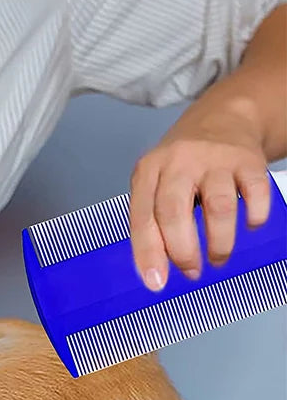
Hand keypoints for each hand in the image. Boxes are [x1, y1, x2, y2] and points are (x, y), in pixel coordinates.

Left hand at [129, 101, 270, 290]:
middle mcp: (179, 161)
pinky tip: (248, 225)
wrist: (223, 117)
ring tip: (218, 257)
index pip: (143, 217)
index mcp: (149, 171)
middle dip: (183, 251)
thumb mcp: (156, 183)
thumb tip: (155, 270)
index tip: (156, 283)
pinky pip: (255, 194)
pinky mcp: (248, 159)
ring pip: (218, 208)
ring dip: (219, 243)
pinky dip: (254, 217)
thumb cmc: (182, 163)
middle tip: (191, 271)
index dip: (148, 254)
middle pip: (175, 212)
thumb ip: (152, 222)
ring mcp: (215, 159)